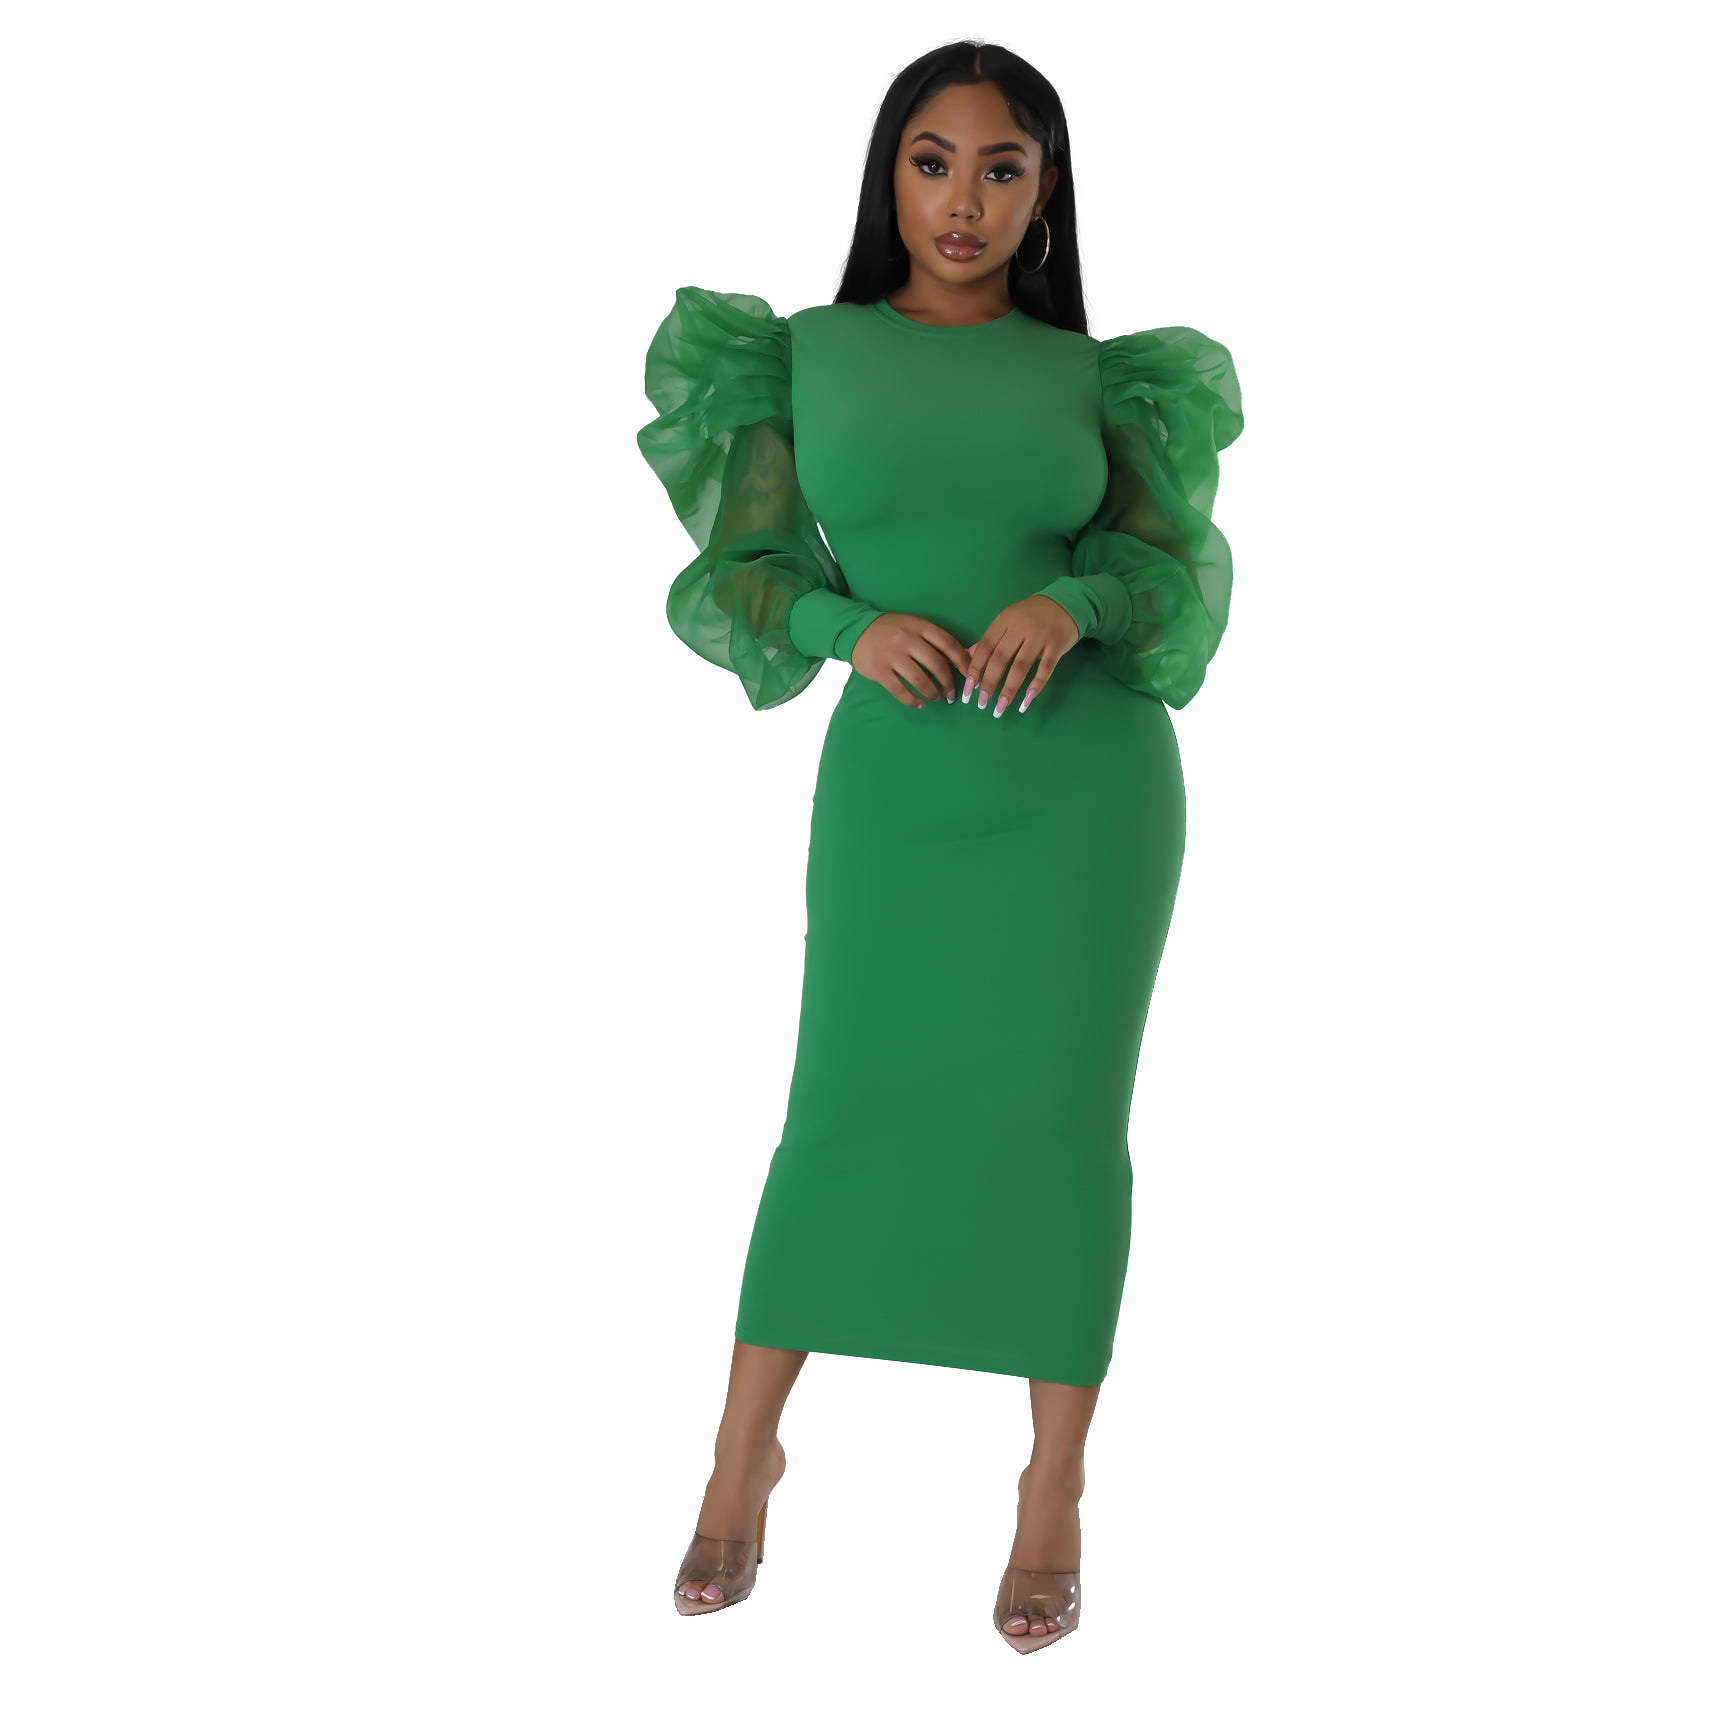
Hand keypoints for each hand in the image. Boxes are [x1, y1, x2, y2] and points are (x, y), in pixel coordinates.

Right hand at [851, 613, 970, 708]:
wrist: (855, 630)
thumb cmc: (890, 630)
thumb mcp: (912, 625)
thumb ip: (933, 639)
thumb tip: (959, 659)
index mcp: (919, 626)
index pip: (948, 643)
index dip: (962, 661)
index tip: (969, 674)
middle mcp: (906, 639)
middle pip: (937, 664)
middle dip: (948, 682)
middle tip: (952, 693)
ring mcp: (892, 655)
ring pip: (920, 680)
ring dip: (932, 693)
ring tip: (936, 698)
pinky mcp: (879, 671)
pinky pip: (900, 691)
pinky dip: (912, 700)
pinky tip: (918, 703)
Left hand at [960, 597, 1078, 715]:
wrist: (1066, 603)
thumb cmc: (1032, 615)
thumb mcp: (1009, 620)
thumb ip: (991, 639)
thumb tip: (967, 656)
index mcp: (1005, 619)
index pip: (986, 646)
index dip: (976, 667)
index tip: (968, 687)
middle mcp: (1021, 626)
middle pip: (1000, 658)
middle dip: (989, 682)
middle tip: (982, 702)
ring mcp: (1040, 636)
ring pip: (1021, 666)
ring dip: (1009, 689)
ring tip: (1000, 707)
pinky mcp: (1057, 645)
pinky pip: (1045, 668)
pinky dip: (1035, 686)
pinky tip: (1026, 701)